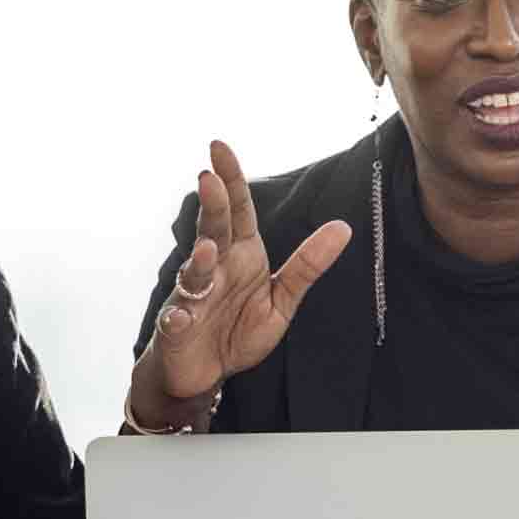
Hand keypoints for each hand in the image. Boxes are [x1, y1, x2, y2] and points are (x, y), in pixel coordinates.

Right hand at [130, 139, 354, 425]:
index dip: (229, 178)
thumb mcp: (282, 299)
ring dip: (200, 262)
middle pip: (213, 229)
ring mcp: (192, 297)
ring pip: (194, 273)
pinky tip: (180, 317)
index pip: (237, 209)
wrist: (204, 372)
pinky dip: (177, 318)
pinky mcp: (177, 329)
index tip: (219, 147)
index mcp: (241, 255)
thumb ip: (307, 265)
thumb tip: (343, 227)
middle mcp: (213, 267)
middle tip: (209, 179)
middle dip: (211, 205)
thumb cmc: (238, 329)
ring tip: (209, 250)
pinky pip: (175, 320)